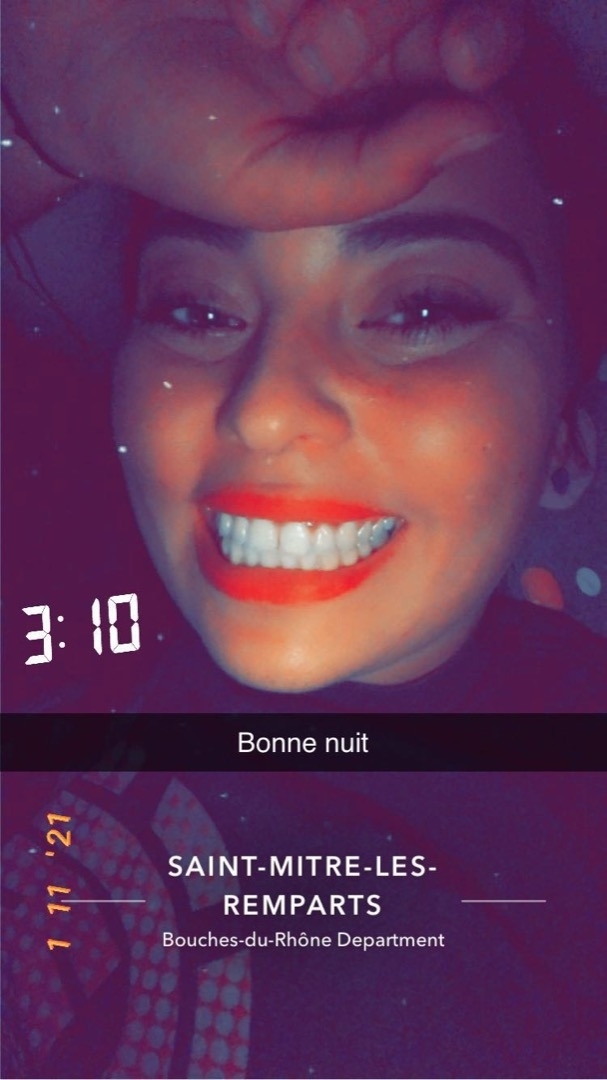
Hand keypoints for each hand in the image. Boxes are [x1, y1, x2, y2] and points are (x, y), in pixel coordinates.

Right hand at [2, 1, 522, 230]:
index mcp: (382, 78)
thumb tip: (485, 127)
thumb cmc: (174, 138)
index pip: (474, 41)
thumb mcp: (268, 186)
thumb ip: (371, 173)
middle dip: (387, 12)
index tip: (463, 55)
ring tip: (259, 23)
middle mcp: (366, 6)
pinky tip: (245, 1)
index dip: (488, 36)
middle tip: (310, 55)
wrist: (73, 69)